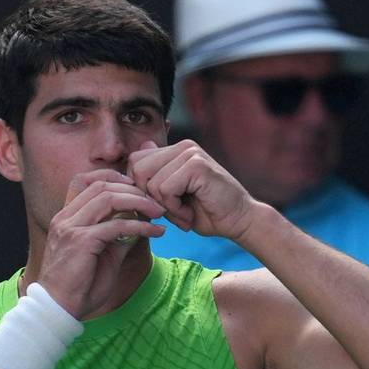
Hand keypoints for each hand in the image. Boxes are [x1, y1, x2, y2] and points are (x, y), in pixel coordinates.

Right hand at [38, 169, 164, 318]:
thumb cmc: (77, 288)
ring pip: (109, 198)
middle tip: (155, 204)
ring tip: (158, 213)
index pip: (85, 181)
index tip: (136, 189)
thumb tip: (138, 225)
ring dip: (139, 202)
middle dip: (133, 190)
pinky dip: (140, 225)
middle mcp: (65, 218)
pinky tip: (154, 231)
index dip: (113, 179)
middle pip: (101, 185)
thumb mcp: (101, 256)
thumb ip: (116, 237)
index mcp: (65, 218)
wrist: (58, 309)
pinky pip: (117, 225)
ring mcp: (71, 227)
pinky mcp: (82, 241)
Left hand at [127, 140, 256, 240]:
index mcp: (174, 152)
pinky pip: (166, 190)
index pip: (135, 161)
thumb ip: (153, 183)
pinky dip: (174, 209)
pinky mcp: (197, 165)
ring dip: (165, 208)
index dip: (139, 189)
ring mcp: (190, 153)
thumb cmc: (203, 213)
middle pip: (138, 170)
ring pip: (152, 183)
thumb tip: (131, 159)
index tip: (158, 206)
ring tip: (184, 213)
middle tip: (171, 211)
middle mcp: (182, 147)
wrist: (237, 221)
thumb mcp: (170, 199)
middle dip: (149, 198)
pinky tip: (189, 213)